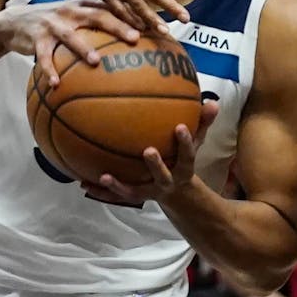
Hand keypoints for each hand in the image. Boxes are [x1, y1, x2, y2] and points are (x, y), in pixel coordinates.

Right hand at [0, 0, 141, 86]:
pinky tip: (55, 84)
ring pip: (70, 36)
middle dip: (117, 26)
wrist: (15, 21)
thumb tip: (132, 42)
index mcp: (84, 6)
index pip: (112, 8)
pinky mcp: (36, 37)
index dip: (133, 16)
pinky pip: (43, 56)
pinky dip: (49, 70)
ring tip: (96, 62)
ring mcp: (52, 24)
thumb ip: (97, 25)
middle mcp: (70, 11)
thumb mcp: (74, 18)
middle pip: (98, 17)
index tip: (152, 26)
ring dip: (83, 48)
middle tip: (135, 38)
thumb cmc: (54, 23)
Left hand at [83, 101, 218, 203]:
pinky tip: (82, 183)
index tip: (179, 127)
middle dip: (156, 165)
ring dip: (119, 186)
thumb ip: (203, 122)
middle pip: (163, 176)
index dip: (185, 143)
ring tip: (103, 176)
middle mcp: (167, 182)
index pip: (188, 155)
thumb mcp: (196, 142)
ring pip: (134, 191)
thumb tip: (213, 101)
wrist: (177, 192)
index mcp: (183, 168)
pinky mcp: (134, 195)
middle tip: (147, 150)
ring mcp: (149, 191)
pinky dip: (100, 191)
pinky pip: (116, 195)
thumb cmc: (182, 158)